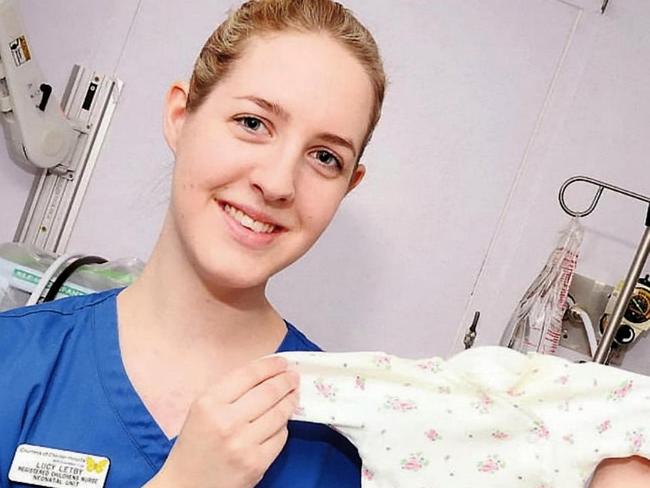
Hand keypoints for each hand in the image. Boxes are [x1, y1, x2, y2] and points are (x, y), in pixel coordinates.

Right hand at [144, 356, 299, 487]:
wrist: (187, 486)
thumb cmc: (195, 445)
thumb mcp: (201, 409)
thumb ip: (228, 391)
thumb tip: (263, 372)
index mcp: (209, 404)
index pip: (248, 375)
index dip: (270, 365)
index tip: (281, 362)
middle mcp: (226, 422)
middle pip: (269, 392)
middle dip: (286, 381)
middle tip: (293, 376)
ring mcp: (243, 444)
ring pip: (279, 414)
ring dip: (290, 401)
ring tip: (293, 394)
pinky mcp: (257, 463)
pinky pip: (280, 437)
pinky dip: (283, 426)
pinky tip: (281, 421)